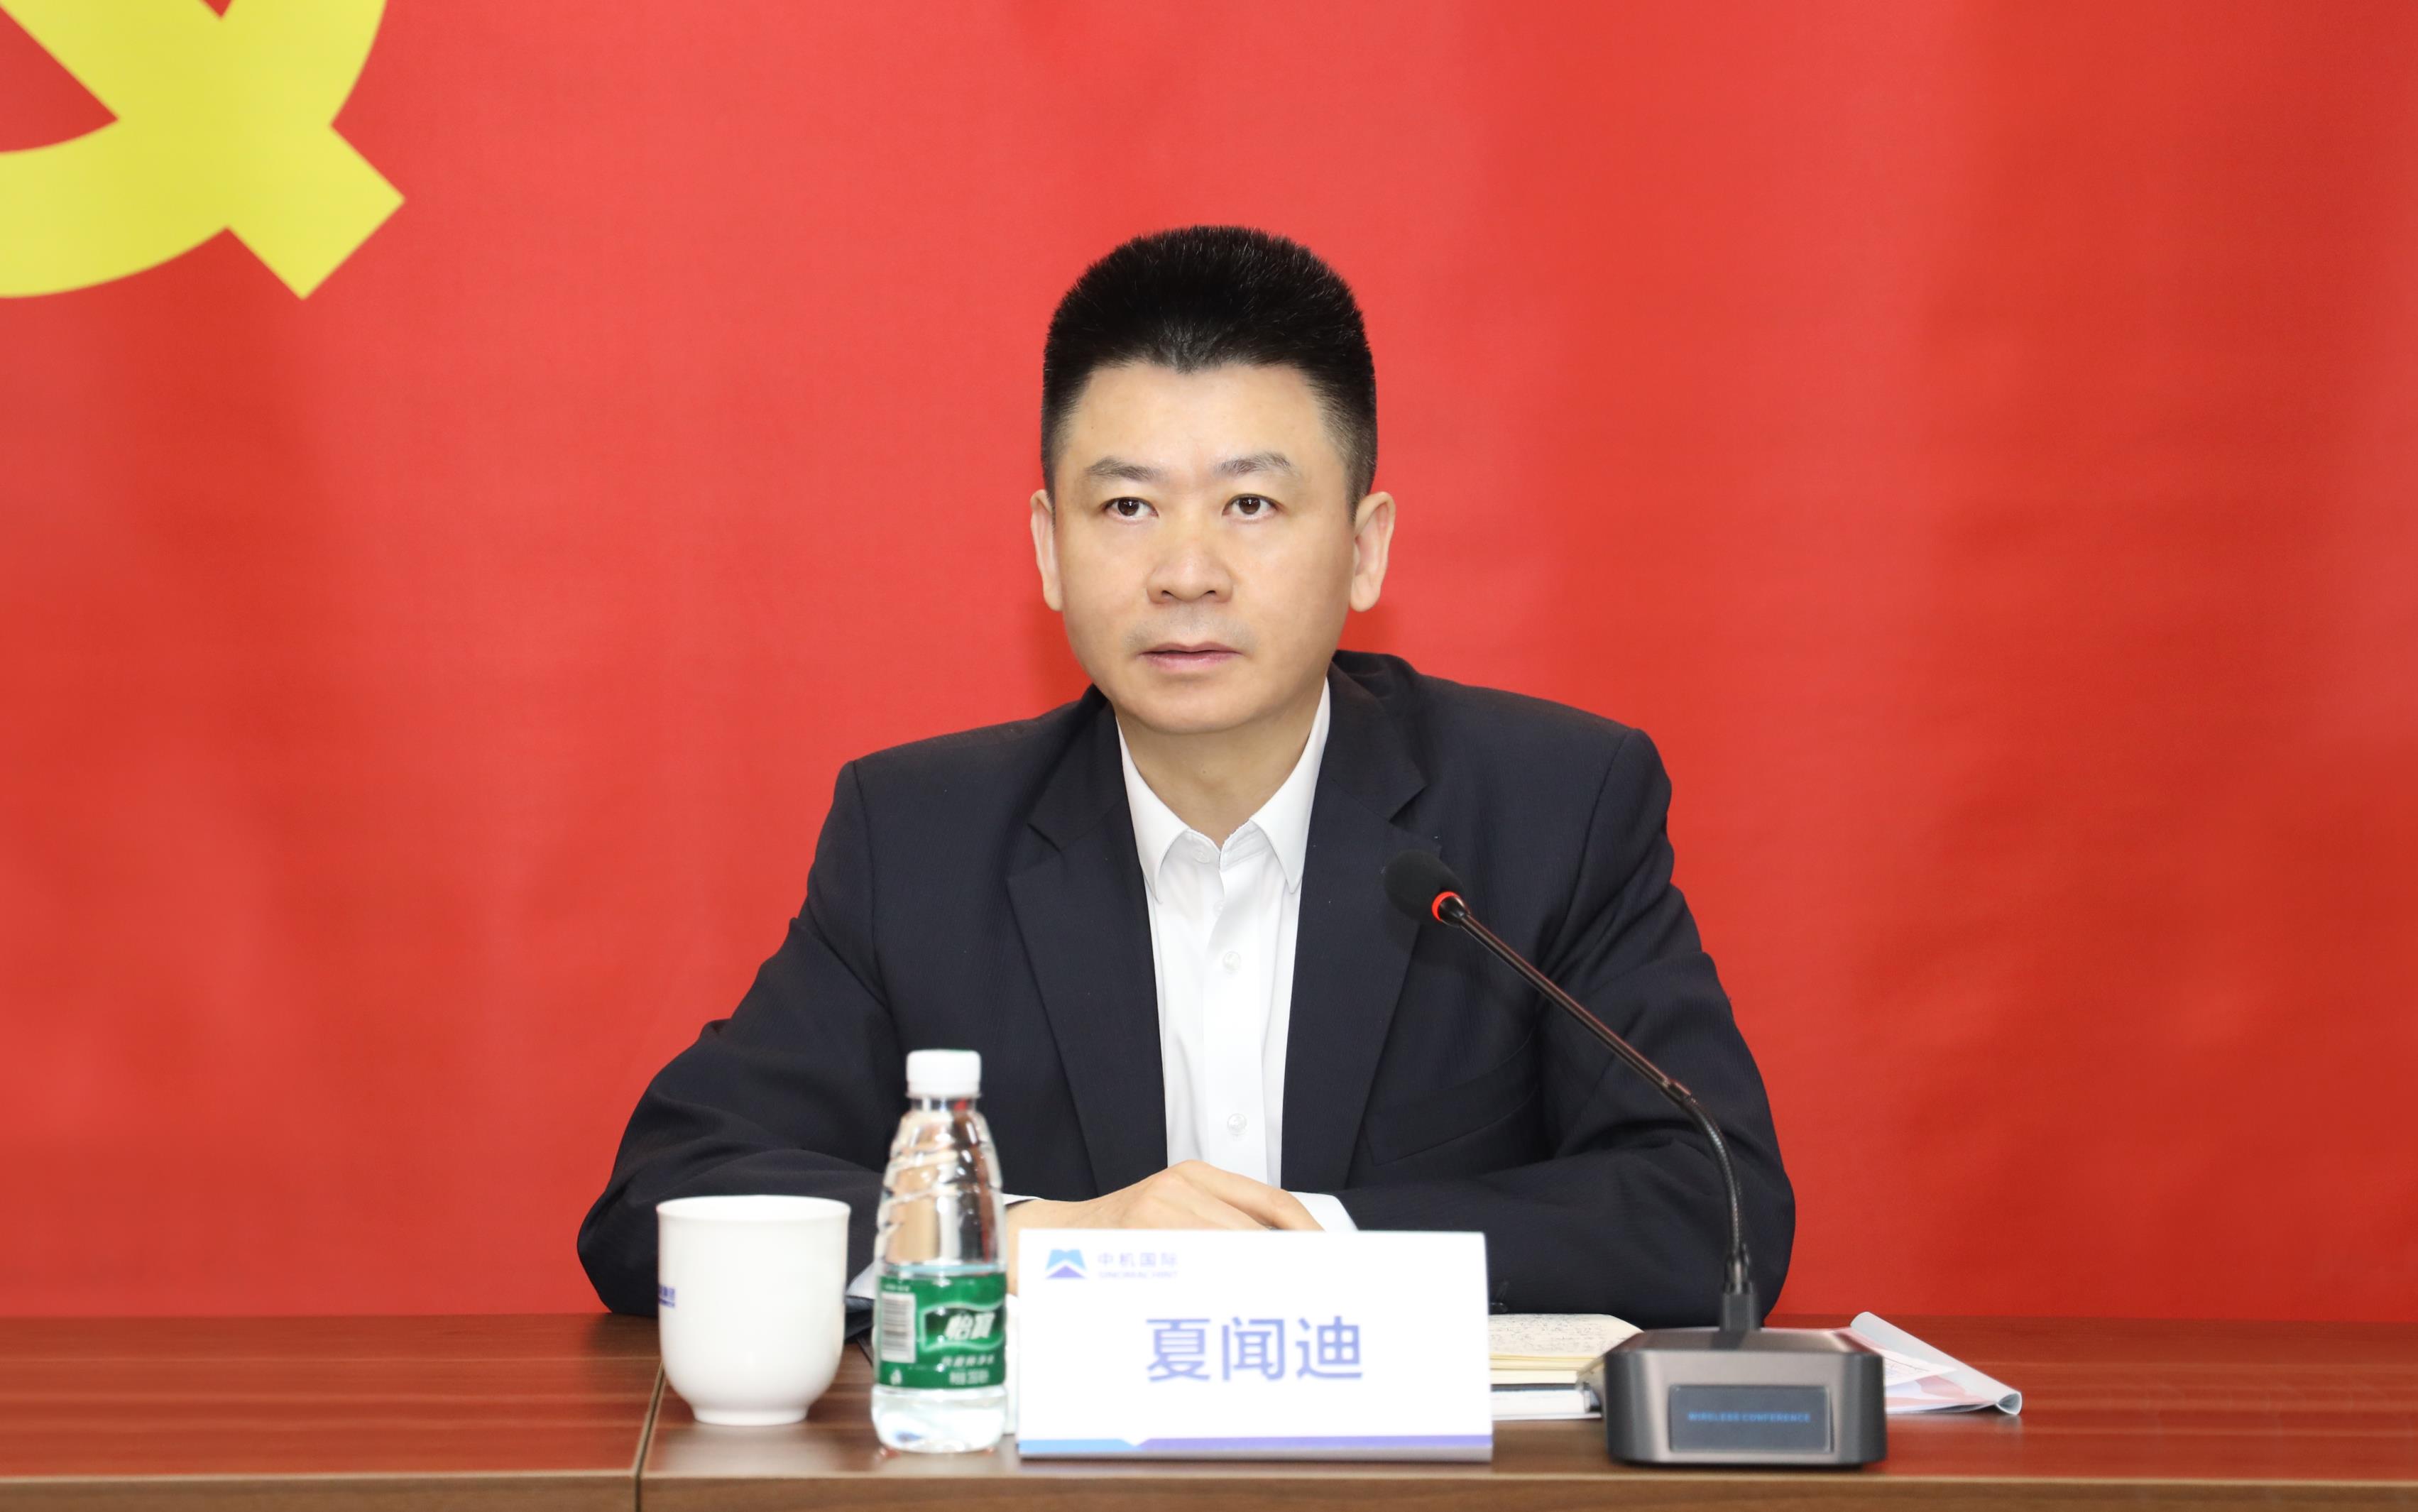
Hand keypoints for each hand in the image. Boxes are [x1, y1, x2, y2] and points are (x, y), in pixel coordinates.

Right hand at [1003, 1161, 1318, 1289]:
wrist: (1049, 1240)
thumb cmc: (1118, 1236)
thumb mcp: (1172, 1213)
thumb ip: (1222, 1227)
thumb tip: (1288, 1263)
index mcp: (1197, 1175)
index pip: (1275, 1204)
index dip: (1310, 1235)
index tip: (1332, 1264)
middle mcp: (1182, 1186)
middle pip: (1259, 1233)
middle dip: (1290, 1269)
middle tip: (1317, 1299)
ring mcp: (1159, 1210)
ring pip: (1232, 1253)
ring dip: (1260, 1287)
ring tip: (1283, 1313)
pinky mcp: (1138, 1236)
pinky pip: (1196, 1270)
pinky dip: (1219, 1293)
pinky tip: (1231, 1314)